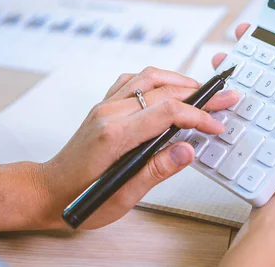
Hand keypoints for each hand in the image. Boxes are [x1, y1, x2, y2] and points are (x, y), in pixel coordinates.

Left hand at [37, 67, 238, 228]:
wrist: (50, 190)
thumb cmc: (81, 197)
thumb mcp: (122, 196)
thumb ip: (156, 171)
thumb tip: (186, 151)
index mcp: (114, 134)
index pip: (166, 112)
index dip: (198, 115)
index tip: (216, 125)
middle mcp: (109, 113)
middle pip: (163, 90)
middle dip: (199, 94)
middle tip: (224, 98)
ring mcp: (105, 106)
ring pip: (148, 78)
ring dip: (179, 80)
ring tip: (203, 91)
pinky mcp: (104, 106)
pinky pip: (133, 81)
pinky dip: (157, 80)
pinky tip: (169, 88)